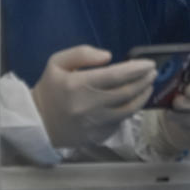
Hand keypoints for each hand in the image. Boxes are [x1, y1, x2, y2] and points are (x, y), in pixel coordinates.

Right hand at [31, 45, 156, 147]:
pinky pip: (120, 122)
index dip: (137, 69)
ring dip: (142, 96)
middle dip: (144, 81)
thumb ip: (82, 53)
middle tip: (153, 73)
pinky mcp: (97, 137)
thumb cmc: (50, 89)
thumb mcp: (57, 62)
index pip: (116, 76)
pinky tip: (132, 101)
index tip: (149, 63)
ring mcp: (93, 124)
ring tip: (148, 86)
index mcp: (77, 85)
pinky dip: (129, 111)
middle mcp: (88, 106)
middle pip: (126, 92)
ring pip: (128, 110)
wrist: (36, 123)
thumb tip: (109, 56)